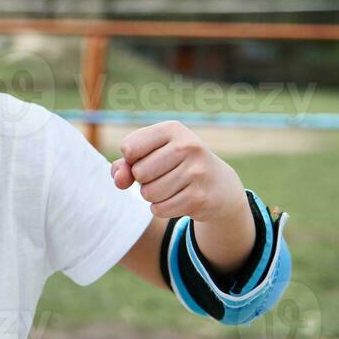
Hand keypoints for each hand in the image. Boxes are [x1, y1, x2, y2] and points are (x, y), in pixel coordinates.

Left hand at [109, 120, 242, 221]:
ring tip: (172, 187)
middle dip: (143, 180)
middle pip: (138, 173)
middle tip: (164, 175)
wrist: (219, 186)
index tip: (150, 157)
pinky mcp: (200, 197)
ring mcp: (197, 172)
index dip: (131, 159)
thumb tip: (119, 181)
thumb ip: (124, 165)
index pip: (129, 148)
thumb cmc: (174, 166)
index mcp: (173, 129)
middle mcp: (188, 146)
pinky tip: (179, 199)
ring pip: (148, 193)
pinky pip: (159, 209)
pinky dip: (162, 208)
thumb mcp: (151, 156)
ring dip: (153, 196)